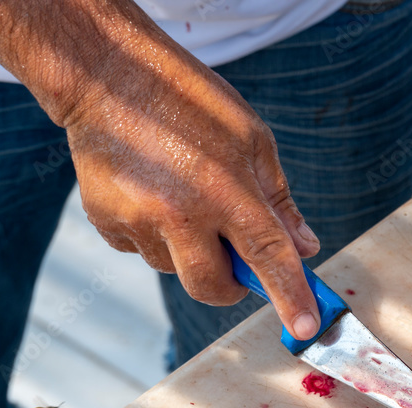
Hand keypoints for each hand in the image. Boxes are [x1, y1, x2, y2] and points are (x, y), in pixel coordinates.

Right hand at [62, 20, 321, 338]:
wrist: (109, 75)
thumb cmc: (191, 101)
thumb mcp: (253, 141)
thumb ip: (279, 201)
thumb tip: (304, 247)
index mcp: (225, 191)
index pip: (268, 258)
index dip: (290, 296)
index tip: (305, 328)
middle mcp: (179, 214)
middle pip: (212, 287)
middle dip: (231, 286)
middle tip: (238, 262)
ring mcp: (137, 220)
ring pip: (175, 268)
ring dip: (191, 252)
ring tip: (186, 198)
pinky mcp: (105, 222)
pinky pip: (143, 250)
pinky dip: (157, 237)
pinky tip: (156, 194)